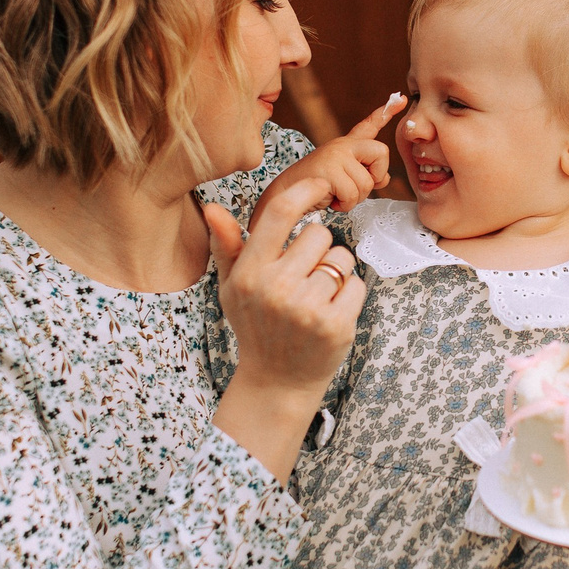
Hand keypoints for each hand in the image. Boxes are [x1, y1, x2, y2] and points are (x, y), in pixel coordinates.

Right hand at [204, 175, 364, 478]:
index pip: (280, 213)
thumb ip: (227, 246)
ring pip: (341, 259)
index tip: (319, 186)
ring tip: (314, 299)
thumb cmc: (255, 326)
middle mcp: (276, 288)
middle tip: (302, 279)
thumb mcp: (232, 287)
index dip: (304, 191)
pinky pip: (356, 284)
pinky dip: (348, 296)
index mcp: (249, 273)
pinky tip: (328, 314)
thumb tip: (211, 207)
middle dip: (317, 251)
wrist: (276, 382)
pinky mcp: (336, 325)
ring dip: (334, 273)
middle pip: (320, 234)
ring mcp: (307, 308)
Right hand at [258, 94, 404, 213]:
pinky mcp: (328, 169)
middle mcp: (343, 145)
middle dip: (375, 176)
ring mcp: (335, 154)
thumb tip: (385, 178)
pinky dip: (344, 204)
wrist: (287, 195)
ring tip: (336, 194)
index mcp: (348, 146)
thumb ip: (368, 176)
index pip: (369, 125)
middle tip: (354, 187)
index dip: (386, 112)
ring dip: (354, 198)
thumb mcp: (346, 180)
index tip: (402, 99)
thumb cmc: (319, 188)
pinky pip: (352, 194)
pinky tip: (330, 199)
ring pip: (367, 183)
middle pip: (382, 152)